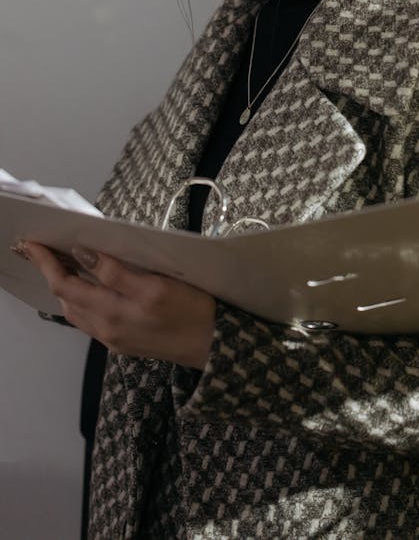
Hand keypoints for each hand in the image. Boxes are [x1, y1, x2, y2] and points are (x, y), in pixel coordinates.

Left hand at [23, 242, 214, 369]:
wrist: (214, 345)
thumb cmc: (193, 309)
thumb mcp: (157, 285)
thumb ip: (116, 272)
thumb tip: (82, 254)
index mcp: (113, 312)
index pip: (66, 285)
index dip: (47, 263)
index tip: (33, 244)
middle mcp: (107, 328)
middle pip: (66, 299)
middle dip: (50, 273)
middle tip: (44, 249)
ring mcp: (113, 338)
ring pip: (75, 311)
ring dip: (64, 287)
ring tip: (61, 264)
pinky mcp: (123, 342)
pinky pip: (89, 320)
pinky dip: (80, 300)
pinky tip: (87, 288)